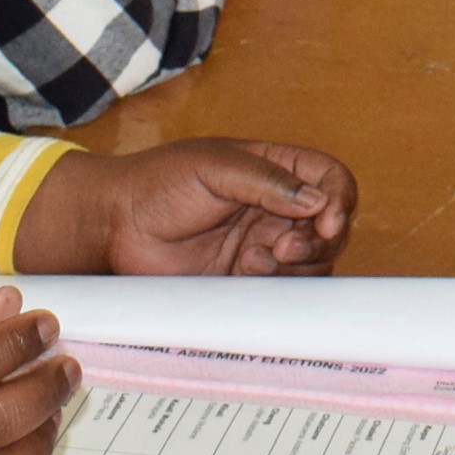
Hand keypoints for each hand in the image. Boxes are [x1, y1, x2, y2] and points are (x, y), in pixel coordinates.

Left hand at [18, 140, 354, 275]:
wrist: (116, 225)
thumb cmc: (159, 183)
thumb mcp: (215, 166)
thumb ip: (268, 181)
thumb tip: (318, 201)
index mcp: (275, 169)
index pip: (330, 180)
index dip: (338, 200)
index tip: (326, 221)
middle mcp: (276, 207)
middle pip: (330, 226)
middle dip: (319, 240)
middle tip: (285, 246)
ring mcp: (263, 244)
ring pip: (313, 261)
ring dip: (297, 265)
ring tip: (257, 259)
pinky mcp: (246, 278)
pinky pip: (282, 288)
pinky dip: (276, 284)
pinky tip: (246, 271)